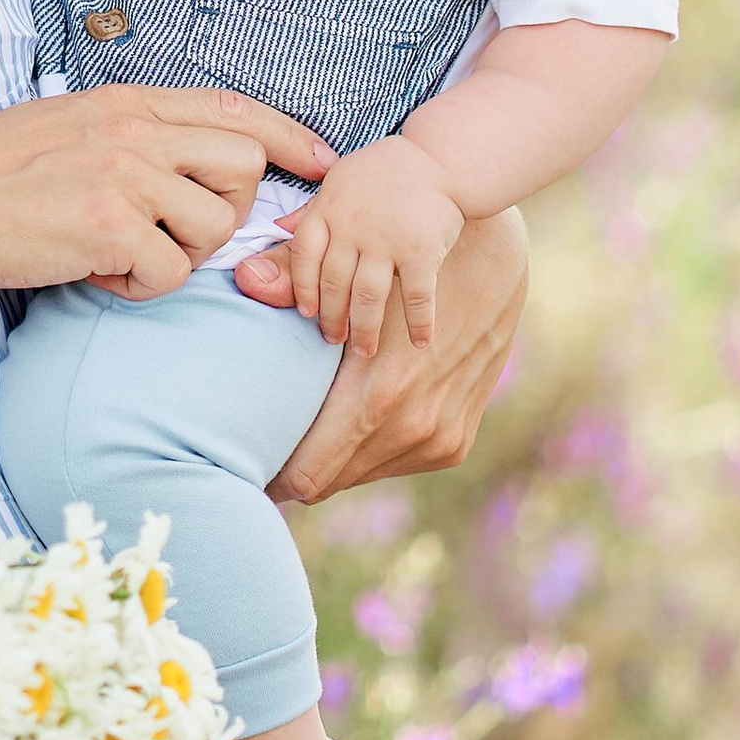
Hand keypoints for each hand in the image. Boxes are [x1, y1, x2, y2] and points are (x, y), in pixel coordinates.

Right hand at [0, 86, 334, 304]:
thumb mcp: (65, 127)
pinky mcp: (109, 225)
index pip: (235, 107)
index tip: (321, 161)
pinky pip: (170, 273)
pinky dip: (138, 287)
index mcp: (126, 103)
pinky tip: (92, 273)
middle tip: (176, 233)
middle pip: (245, 164)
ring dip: (179, 256)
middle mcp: (135, 130)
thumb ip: (126, 136)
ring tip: (121, 255)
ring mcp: (125, 174)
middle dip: (229, 209)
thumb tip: (180, 163)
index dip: (289, 135)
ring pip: (216, 225)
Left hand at [241, 204, 528, 503]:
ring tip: (303, 425)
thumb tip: (245, 278)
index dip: (270, 475)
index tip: (243, 462)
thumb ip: (294, 279)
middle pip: (328, 481)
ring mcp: (439, 440)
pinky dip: (366, 448)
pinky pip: (393, 464)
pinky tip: (348, 417)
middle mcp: (413, 429)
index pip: (307, 474)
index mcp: (380, 396)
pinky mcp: (455, 442)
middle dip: (293, 467)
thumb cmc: (412, 261)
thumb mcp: (354, 270)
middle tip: (261, 443)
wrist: (496, 258)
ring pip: (360, 475)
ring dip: (331, 457)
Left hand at [289, 136, 465, 355]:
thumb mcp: (339, 180)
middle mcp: (353, 227)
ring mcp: (387, 240)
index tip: (306, 312)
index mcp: (329, 208)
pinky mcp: (422, 251)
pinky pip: (417, 296)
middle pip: (333, 283)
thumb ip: (312, 210)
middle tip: (333, 340)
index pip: (303, 256)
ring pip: (367, 297)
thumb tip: (276, 229)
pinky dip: (419, 322)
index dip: (301, 288)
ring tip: (364, 351)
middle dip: (331, 317)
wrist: (440, 158)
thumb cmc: (385, 172)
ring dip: (364, 330)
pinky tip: (421, 342)